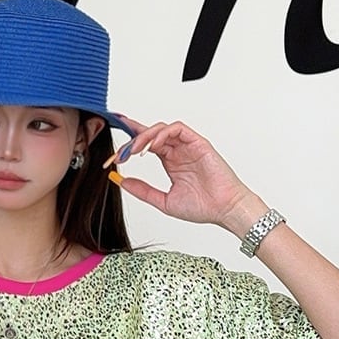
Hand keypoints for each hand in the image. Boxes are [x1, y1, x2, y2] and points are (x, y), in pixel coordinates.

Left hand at [109, 116, 258, 232]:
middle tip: (120, 154)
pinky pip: (177, 129)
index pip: (145, 146)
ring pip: (161, 129)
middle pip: (150, 135)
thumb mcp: (164, 201)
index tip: (113, 156)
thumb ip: (143, 191)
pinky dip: (162, 134)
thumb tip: (121, 181)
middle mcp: (178, 151)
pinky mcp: (198, 142)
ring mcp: (188, 146)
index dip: (128, 146)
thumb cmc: (203, 207)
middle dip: (131, 140)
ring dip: (144, 136)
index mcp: (170, 162)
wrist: (224, 209)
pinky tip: (153, 146)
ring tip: (134, 151)